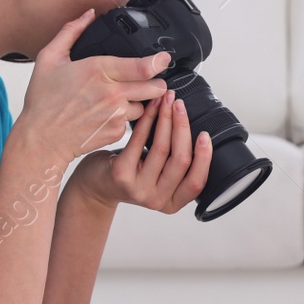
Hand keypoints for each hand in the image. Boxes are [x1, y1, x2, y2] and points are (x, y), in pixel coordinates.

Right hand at [17, 7, 171, 162]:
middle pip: (155, 87)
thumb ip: (71, 31)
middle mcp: (112, 93)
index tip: (165, 58)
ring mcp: (117, 115)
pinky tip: (106, 115)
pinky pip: (132, 122)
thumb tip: (89, 14)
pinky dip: (124, 118)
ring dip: (138, 102)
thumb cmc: (43, 100)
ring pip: (144, 105)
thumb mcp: (50, 58)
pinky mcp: (117, 132)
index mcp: (98, 70)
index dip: (159, 62)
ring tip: (117, 99)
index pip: (143, 67)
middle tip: (148, 80)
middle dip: (156, 83)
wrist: (41, 138)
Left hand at [71, 90, 212, 213]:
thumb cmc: (132, 175)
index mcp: (172, 203)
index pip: (196, 182)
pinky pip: (139, 141)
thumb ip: (176, 167)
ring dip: (167, 119)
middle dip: (183, 128)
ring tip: (168, 100)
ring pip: (161, 149)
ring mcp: (138, 189)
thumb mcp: (159, 178)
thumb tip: (198, 133)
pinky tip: (151, 107)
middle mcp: (157, 200)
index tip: (206, 135)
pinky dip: (148, 120)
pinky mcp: (121, 175)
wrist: (97, 185)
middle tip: (181, 105)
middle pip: (180, 161)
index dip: (204, 158)